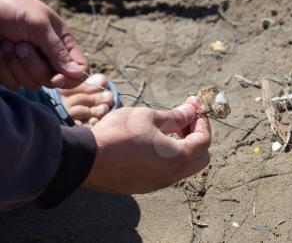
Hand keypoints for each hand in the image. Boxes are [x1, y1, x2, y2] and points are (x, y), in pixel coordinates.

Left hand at [0, 0, 87, 89]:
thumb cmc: (14, 8)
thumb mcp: (39, 24)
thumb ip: (58, 50)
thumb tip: (78, 73)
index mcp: (64, 45)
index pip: (80, 71)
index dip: (71, 78)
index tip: (57, 77)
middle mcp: (51, 59)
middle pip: (55, 82)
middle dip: (36, 67)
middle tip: (22, 45)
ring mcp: (31, 67)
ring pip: (33, 85)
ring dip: (17, 65)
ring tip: (8, 43)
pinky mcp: (13, 72)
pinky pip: (14, 84)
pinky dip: (5, 69)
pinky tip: (1, 50)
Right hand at [84, 96, 210, 193]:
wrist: (86, 159)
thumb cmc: (119, 134)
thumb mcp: (149, 117)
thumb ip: (175, 116)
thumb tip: (191, 112)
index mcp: (178, 158)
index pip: (204, 140)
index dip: (202, 121)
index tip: (194, 107)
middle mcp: (172, 176)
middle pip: (200, 156)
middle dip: (196, 134)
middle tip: (184, 118)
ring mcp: (157, 183)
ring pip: (183, 165)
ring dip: (183, 145)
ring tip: (167, 128)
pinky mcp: (144, 185)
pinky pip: (166, 171)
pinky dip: (169, 156)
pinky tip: (152, 142)